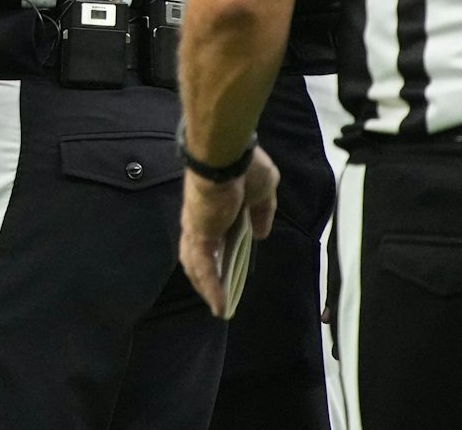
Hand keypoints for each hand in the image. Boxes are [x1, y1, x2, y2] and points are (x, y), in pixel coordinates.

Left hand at [178, 146, 278, 317]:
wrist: (227, 155)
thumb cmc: (245, 166)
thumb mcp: (264, 190)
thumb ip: (263, 211)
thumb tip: (261, 233)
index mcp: (216, 207)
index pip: (215, 236)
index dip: (221, 252)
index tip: (230, 269)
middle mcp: (202, 219)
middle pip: (200, 254)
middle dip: (209, 276)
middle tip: (221, 296)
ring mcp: (198, 228)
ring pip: (197, 265)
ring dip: (207, 288)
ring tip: (219, 307)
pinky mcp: (199, 236)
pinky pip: (204, 268)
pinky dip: (212, 288)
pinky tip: (220, 307)